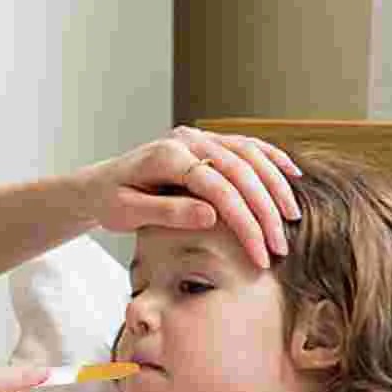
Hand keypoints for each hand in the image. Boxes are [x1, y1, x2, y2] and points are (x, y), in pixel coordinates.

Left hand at [82, 127, 302, 267]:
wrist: (100, 183)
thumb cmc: (110, 201)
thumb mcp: (127, 213)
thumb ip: (167, 212)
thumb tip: (211, 217)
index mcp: (166, 157)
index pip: (218, 189)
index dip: (244, 222)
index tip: (259, 254)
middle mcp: (186, 140)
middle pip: (241, 171)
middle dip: (265, 211)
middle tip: (280, 247)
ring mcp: (199, 137)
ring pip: (250, 154)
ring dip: (275, 186)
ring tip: (292, 219)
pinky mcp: (207, 141)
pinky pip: (247, 145)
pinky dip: (272, 158)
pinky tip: (292, 176)